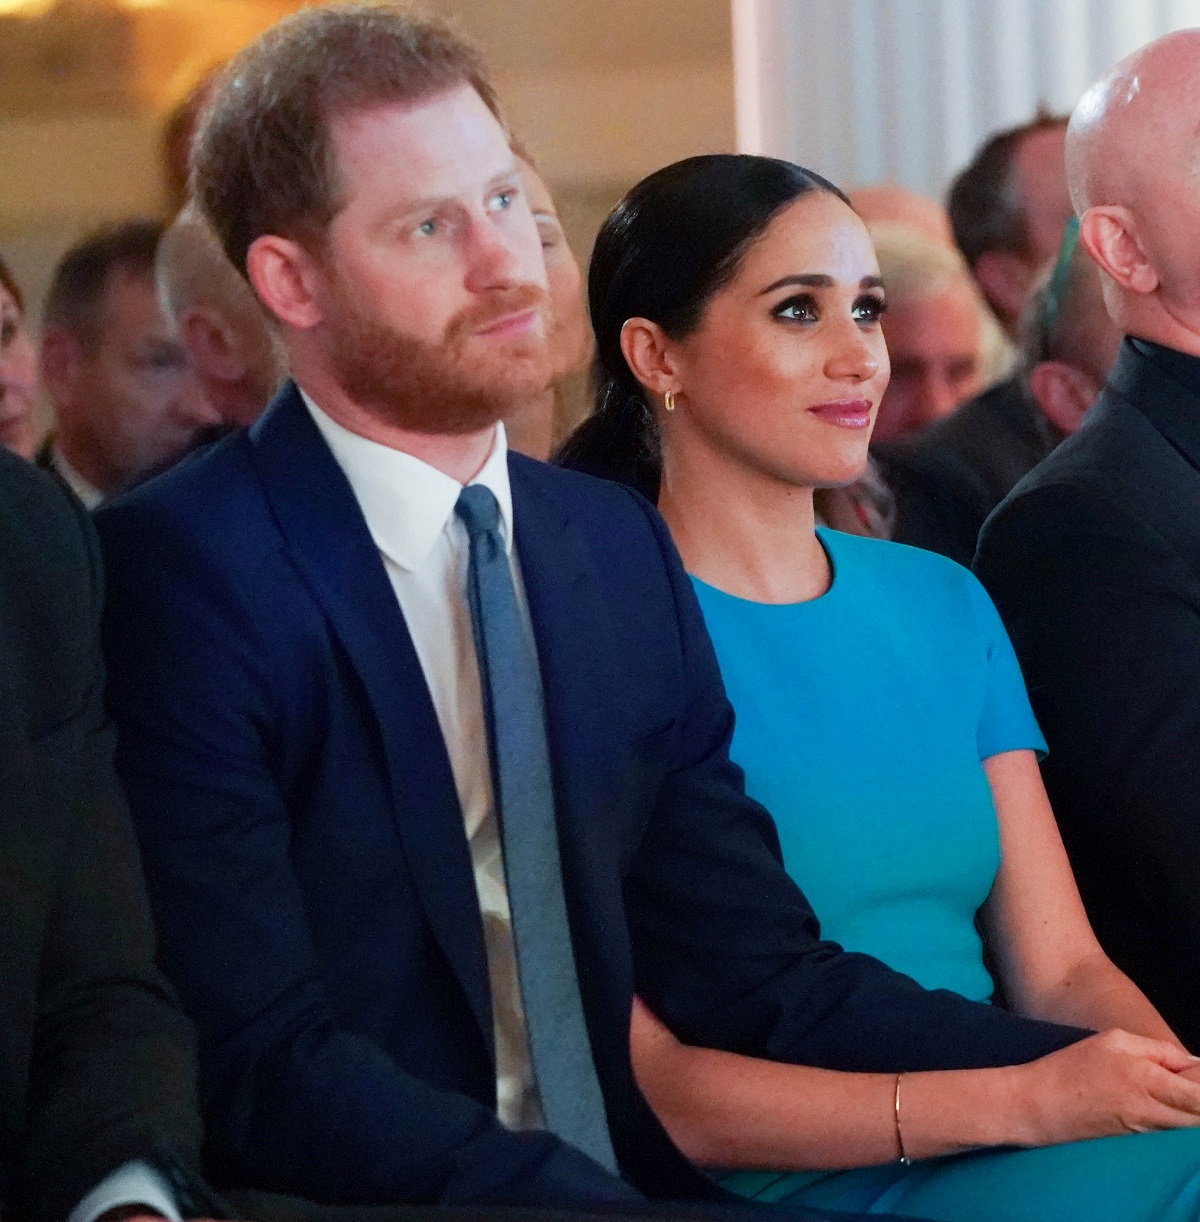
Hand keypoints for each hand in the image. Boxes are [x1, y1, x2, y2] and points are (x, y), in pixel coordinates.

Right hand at [1011, 1028, 1199, 1145]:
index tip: (1196, 1077)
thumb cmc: (1071, 1067)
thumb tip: (1191, 1064)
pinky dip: (1175, 1125)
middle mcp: (1152, 1112)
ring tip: (1168, 1094)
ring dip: (1189, 1114)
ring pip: (1189, 1131)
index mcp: (1147, 1080)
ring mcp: (1147, 1134)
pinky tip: (1156, 1109)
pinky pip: (1171, 1137)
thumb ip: (1157, 1050)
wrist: (1038, 1106)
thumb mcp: (1113, 1041)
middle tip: (1183, 1084)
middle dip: (1199, 1101)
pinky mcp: (1139, 1147)